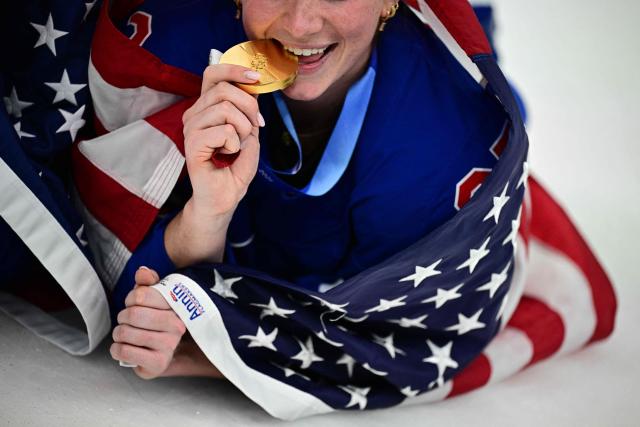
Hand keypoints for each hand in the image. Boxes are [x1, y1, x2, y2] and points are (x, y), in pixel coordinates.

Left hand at [110, 267, 185, 378]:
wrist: (159, 353)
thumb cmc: (154, 321)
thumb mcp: (152, 299)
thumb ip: (147, 282)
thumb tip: (143, 272)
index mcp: (176, 307)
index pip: (141, 295)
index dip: (131, 299)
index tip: (134, 304)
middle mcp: (176, 326)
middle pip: (132, 314)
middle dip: (122, 317)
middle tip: (127, 322)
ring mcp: (168, 345)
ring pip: (126, 333)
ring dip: (118, 334)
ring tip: (125, 335)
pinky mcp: (158, 363)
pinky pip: (124, 351)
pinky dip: (116, 349)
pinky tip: (123, 348)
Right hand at [182, 64, 262, 219]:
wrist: (223, 199)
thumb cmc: (233, 169)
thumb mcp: (249, 134)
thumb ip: (248, 111)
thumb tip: (252, 86)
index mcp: (205, 108)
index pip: (213, 74)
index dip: (235, 69)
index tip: (257, 77)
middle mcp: (194, 114)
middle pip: (224, 89)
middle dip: (249, 106)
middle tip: (255, 127)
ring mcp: (191, 128)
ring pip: (226, 108)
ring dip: (244, 129)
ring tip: (238, 146)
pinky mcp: (192, 144)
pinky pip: (224, 130)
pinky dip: (235, 143)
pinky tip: (228, 155)